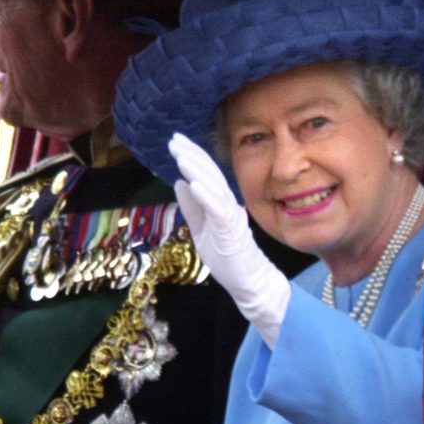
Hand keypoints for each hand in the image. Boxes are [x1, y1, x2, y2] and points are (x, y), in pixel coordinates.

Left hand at [169, 133, 289, 348]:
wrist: (249, 282)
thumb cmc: (228, 258)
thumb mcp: (201, 230)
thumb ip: (192, 208)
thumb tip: (179, 183)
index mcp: (220, 203)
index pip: (205, 175)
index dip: (192, 156)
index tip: (175, 142)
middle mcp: (227, 205)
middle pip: (209, 175)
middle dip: (191, 156)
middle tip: (174, 140)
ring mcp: (231, 217)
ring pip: (214, 188)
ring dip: (197, 171)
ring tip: (181, 156)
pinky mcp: (232, 232)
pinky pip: (219, 211)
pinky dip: (206, 196)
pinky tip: (193, 184)